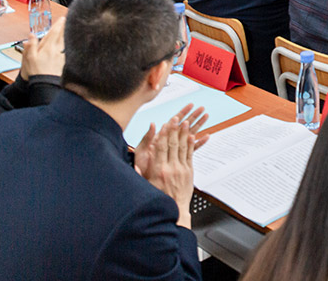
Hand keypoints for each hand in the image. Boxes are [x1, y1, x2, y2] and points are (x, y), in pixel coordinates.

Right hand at [20, 13, 65, 78]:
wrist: (46, 84)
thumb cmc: (36, 72)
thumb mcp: (29, 58)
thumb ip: (31, 46)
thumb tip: (31, 35)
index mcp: (48, 48)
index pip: (54, 33)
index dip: (58, 25)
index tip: (62, 18)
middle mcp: (56, 50)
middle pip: (61, 35)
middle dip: (64, 27)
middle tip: (68, 20)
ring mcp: (61, 55)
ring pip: (64, 41)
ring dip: (66, 34)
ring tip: (68, 28)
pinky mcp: (64, 61)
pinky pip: (66, 48)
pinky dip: (67, 43)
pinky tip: (67, 42)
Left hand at [134, 103, 209, 180]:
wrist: (145, 179)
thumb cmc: (141, 165)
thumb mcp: (142, 150)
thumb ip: (147, 138)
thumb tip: (153, 124)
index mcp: (162, 136)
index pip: (174, 122)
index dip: (182, 113)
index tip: (190, 105)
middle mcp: (170, 140)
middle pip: (184, 125)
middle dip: (193, 115)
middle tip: (202, 108)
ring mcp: (176, 148)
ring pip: (190, 134)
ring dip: (199, 125)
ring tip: (206, 116)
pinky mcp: (181, 157)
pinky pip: (193, 148)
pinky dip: (200, 142)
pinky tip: (207, 136)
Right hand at [135, 112, 199, 227]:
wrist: (174, 209)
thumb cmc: (157, 197)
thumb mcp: (145, 185)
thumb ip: (141, 172)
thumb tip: (134, 164)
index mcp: (158, 170)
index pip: (160, 148)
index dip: (163, 135)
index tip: (164, 124)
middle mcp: (170, 168)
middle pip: (172, 144)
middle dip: (174, 130)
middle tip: (176, 118)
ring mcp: (181, 169)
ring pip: (183, 147)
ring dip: (185, 133)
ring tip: (186, 122)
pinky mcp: (189, 171)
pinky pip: (190, 154)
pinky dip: (191, 144)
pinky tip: (192, 135)